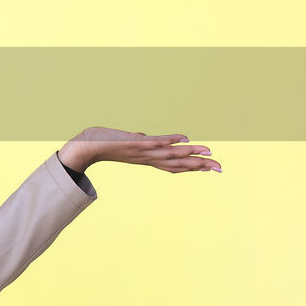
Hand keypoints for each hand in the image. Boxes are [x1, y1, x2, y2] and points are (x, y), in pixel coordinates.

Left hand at [59, 127, 220, 173]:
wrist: (85, 148)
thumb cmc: (106, 145)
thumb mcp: (128, 144)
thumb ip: (141, 142)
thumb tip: (148, 138)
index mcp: (148, 160)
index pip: (175, 166)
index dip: (194, 168)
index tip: (213, 168)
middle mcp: (148, 159)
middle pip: (179, 164)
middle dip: (200, 166)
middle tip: (221, 168)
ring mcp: (143, 152)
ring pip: (171, 154)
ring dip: (190, 152)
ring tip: (208, 152)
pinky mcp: (135, 144)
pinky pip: (156, 142)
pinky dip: (170, 140)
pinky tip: (184, 137)